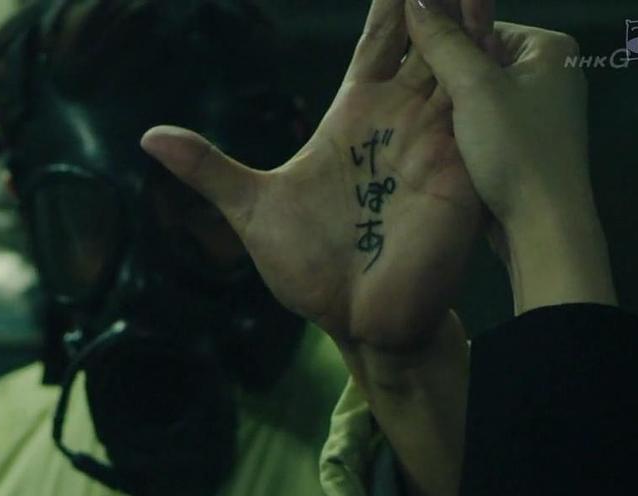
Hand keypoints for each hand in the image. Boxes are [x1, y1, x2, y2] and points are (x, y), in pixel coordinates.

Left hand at [141, 0, 485, 350]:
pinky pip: (479, 109)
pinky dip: (485, 70)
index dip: (391, 2)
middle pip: (427, 37)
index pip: (379, 41)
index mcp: (354, 116)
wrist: (353, 321)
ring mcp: (436, 140)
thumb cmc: (306, 269)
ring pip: (460, 61)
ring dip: (465, 17)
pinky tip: (489, 31)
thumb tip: (148, 136)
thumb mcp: (251, 208)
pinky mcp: (460, 169)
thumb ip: (208, 168)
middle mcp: (400, 120)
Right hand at [404, 1, 616, 312]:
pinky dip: (460, 132)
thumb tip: (415, 0)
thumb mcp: (474, 88)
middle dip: (444, 78)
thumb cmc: (516, 149)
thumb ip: (443, 42)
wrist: (542, 226)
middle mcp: (549, 75)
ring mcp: (538, 113)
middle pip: (477, 59)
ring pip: (476, 95)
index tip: (409, 64)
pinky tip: (441, 147)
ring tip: (422, 125)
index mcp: (548, 49)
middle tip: (412, 97)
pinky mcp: (524, 145)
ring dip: (448, 108)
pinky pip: (482, 124)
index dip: (443, 43)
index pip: (481, 26)